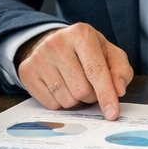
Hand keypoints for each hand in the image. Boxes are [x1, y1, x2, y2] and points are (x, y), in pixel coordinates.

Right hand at [15, 22, 132, 118]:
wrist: (54, 44)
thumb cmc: (87, 52)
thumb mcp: (109, 55)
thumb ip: (120, 71)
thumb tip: (119, 90)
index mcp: (81, 34)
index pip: (95, 71)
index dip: (106, 95)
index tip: (112, 114)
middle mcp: (56, 43)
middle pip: (82, 90)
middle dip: (91, 96)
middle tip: (90, 85)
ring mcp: (39, 57)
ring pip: (67, 100)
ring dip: (77, 100)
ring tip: (74, 84)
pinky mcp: (27, 71)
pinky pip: (51, 104)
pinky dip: (61, 102)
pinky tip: (61, 87)